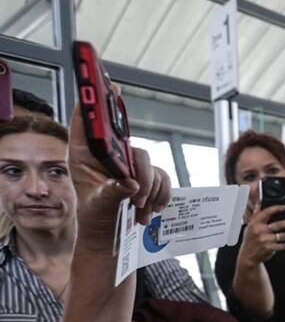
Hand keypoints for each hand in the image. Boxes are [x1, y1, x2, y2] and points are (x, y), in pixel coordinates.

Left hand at [68, 91, 170, 253]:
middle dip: (138, 171)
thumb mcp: (99, 207)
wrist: (110, 236)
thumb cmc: (95, 218)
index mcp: (85, 155)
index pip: (87, 123)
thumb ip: (113, 193)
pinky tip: (151, 210)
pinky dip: (161, 195)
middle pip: (129, 144)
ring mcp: (129, 165)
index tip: (110, 85)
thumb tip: (131, 184)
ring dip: (150, 190)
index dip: (96, 102)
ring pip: (148, 163)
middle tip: (137, 193)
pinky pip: (162, 177)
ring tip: (141, 211)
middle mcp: (108, 156)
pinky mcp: (146, 176)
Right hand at [238, 206, 284, 266]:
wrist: (248, 256)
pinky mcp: (269, 248)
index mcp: (255, 224)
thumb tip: (259, 203)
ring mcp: (265, 240)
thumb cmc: (250, 240)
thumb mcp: (250, 226)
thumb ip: (255, 215)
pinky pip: (282, 246)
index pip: (267, 213)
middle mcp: (260, 231)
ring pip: (283, 236)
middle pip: (278, 224)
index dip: (277, 208)